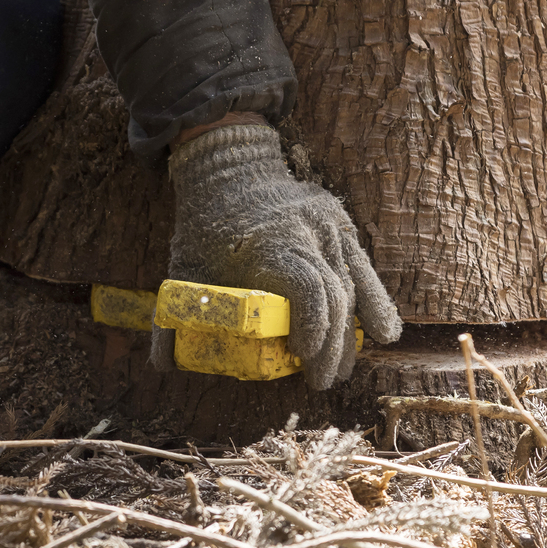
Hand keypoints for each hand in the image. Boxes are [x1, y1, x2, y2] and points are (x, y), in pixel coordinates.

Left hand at [159, 122, 400, 389]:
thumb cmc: (205, 224)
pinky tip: (384, 333)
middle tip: (320, 380)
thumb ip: (172, 314)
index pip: (308, 290)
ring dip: (351, 333)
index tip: (303, 359)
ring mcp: (329, 225)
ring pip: (353, 285)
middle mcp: (308, 232)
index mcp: (271, 243)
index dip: (313, 329)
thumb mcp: (185, 266)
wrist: (231, 167)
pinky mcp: (340, 223)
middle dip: (331, 346)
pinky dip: (374, 301)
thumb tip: (162, 366)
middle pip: (334, 296)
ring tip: (342, 368)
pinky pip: (363, 267)